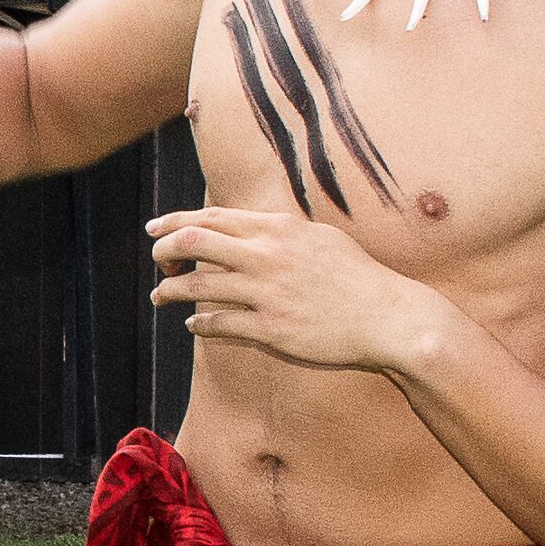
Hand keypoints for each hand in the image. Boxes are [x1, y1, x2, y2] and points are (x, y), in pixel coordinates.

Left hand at [148, 203, 444, 376]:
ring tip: (160, 296)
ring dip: (169, 291)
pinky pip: (217, 323)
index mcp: (279, 229)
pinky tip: (194, 324)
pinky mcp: (270, 329)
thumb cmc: (358, 278)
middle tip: (159, 261)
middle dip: (163, 250)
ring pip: (195, 285)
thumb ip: (280, 230)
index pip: (211, 217)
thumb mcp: (320, 238)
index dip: (174, 221)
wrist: (390, 319)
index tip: (154, 228)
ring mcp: (267, 293)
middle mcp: (268, 255)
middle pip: (192, 242)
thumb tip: (246, 225)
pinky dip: (198, 322)